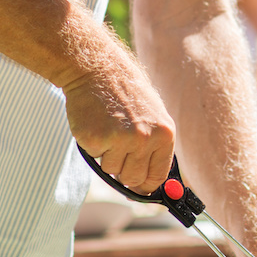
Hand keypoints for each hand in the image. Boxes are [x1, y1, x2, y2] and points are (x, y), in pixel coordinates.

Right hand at [62, 36, 176, 194]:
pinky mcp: (97, 139)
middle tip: (116, 146)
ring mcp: (121, 139)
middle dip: (122, 169)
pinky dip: (92, 146)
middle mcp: (145, 138)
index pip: (157, 176)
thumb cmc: (125, 94)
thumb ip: (154, 148)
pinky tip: (96, 124)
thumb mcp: (152, 116)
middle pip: (132, 178)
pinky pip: (94, 157)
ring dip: (106, 155)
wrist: (98, 69)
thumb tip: (151, 185)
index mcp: (164, 134)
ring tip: (107, 128)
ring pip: (111, 170)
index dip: (145, 184)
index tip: (138, 187)